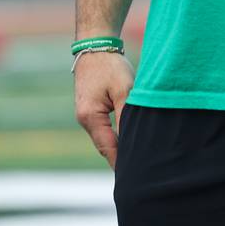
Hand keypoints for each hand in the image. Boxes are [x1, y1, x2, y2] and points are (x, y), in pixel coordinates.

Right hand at [74, 50, 134, 167]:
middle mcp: (84, 120)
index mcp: (90, 117)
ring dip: (119, 149)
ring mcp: (86, 115)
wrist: (95, 46)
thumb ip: (127, 116)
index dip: (122, 164)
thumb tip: (133, 142)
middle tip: (140, 176)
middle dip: (121, 160)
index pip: (109, 149)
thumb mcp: (124, 90)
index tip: (135, 179)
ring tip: (138, 164)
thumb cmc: (110, 66)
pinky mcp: (91, 110)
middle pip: (105, 147)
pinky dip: (116, 138)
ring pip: (105, 139)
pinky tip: (129, 143)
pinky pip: (105, 130)